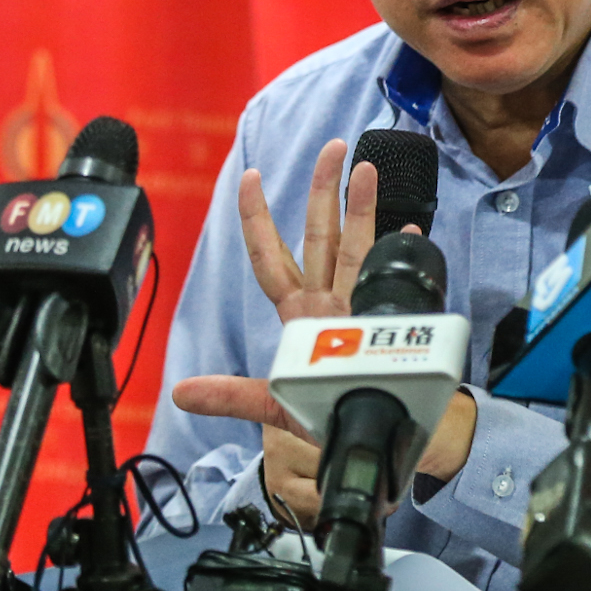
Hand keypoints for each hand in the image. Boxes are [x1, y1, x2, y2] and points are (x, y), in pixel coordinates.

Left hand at [170, 140, 479, 516]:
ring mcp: (363, 310)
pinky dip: (402, 251)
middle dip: (324, 191)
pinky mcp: (395, 322)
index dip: (258, 219)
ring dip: (362, 208)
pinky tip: (409, 228)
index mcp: (298, 316)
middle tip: (333, 148)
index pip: (271, 259)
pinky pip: (397, 279)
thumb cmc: (333, 420)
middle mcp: (329, 305)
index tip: (251, 177)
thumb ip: (233, 397)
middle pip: (320, 237)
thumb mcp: (276, 409)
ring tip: (366, 170)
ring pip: (357, 247)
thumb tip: (181, 394)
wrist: (384, 442)